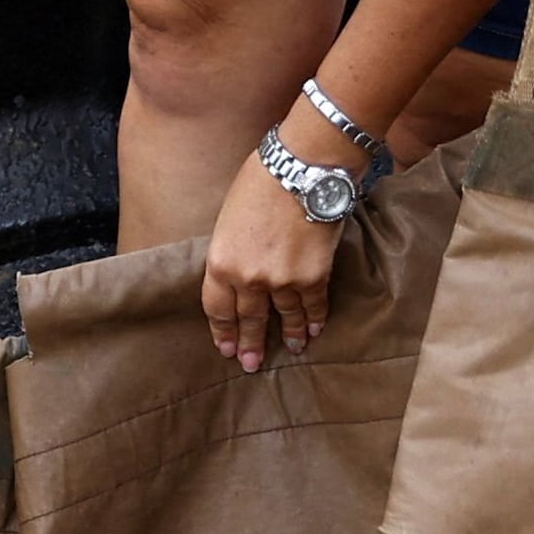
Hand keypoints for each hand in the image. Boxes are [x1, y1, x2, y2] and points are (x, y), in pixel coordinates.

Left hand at [202, 162, 345, 374]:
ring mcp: (282, 281)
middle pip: (249, 319)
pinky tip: (316, 330)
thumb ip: (232, 252)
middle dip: (251, 343)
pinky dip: (315, 318)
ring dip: (289, 335)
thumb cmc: (260, 182)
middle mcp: (249, 280)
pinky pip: (313, 304)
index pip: (217, 308)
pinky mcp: (313, 277)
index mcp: (220, 264)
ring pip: (285, 316)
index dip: (223, 331)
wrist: (301, 169)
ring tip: (292, 349)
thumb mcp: (229, 219)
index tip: (226, 348)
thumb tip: (240, 270)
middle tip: (252, 364)